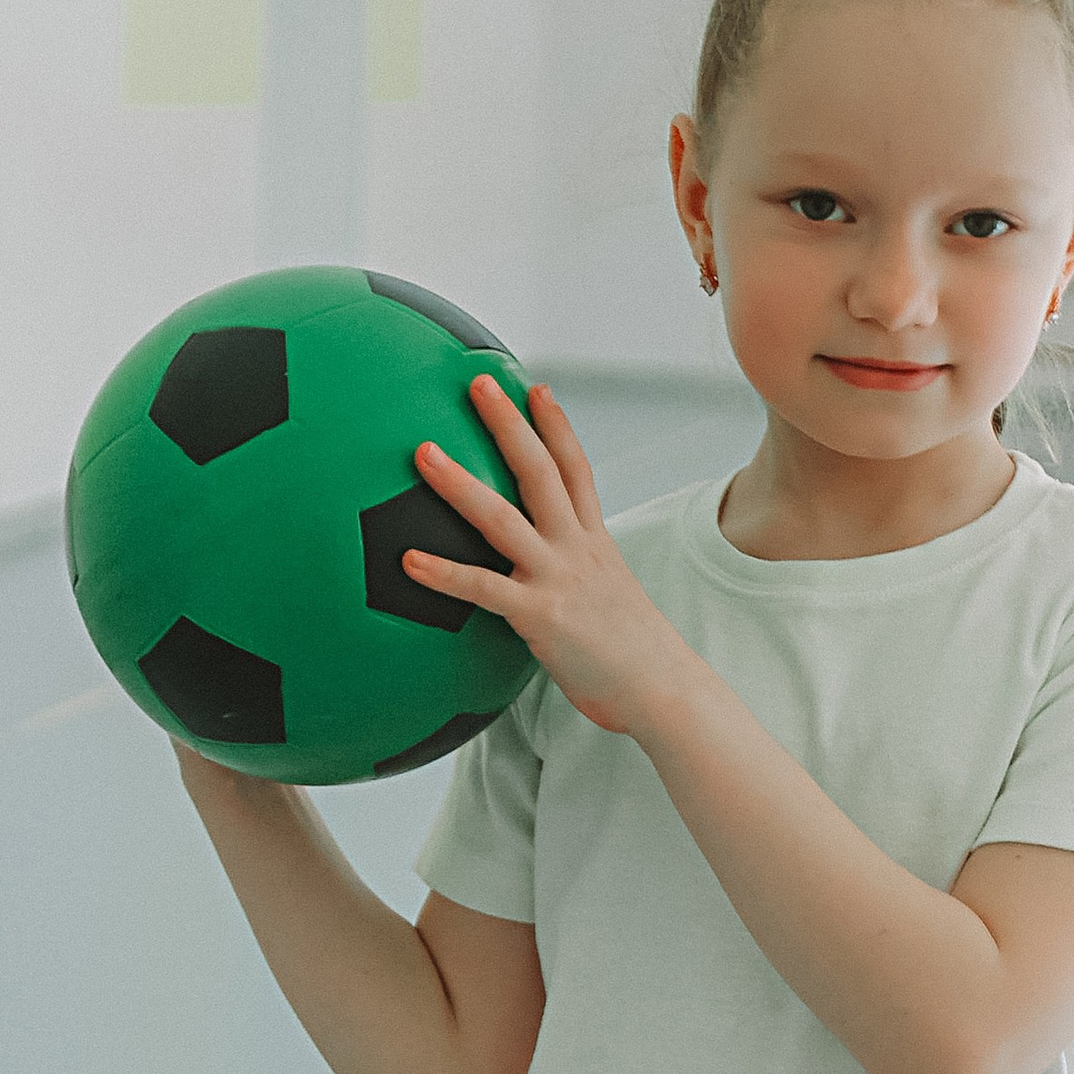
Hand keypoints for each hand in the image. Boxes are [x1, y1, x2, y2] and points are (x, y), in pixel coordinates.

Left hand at [406, 379, 698, 739]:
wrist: (664, 690)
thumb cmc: (636, 657)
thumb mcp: (612, 602)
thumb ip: (580, 583)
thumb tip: (556, 590)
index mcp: (596, 542)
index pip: (576, 470)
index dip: (556, 426)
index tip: (536, 389)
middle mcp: (577, 548)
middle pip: (540, 471)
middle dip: (508, 423)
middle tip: (477, 384)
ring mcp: (558, 578)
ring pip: (502, 517)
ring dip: (460, 482)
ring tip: (423, 452)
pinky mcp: (541, 615)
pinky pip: (483, 588)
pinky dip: (444, 573)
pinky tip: (408, 560)